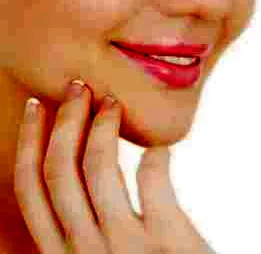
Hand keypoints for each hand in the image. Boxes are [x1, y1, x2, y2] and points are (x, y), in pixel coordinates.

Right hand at [14, 80, 214, 253]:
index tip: (39, 106)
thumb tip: (90, 168)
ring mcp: (124, 247)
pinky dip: (155, 152)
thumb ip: (90, 223)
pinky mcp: (168, 240)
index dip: (30, 143)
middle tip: (78, 86)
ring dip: (102, 126)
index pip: (32, 189)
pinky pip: (153, 177)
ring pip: (97, 168)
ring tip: (112, 101)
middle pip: (58, 171)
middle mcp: (85, 252)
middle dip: (65, 120)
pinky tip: (161, 143)